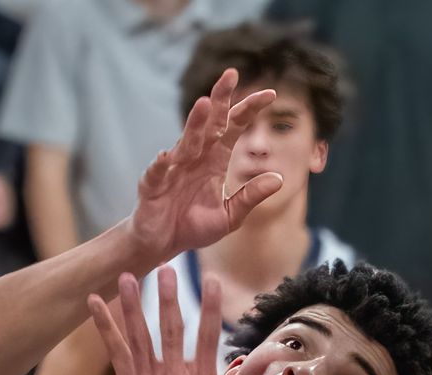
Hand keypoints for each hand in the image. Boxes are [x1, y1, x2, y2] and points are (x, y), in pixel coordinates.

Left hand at [90, 268, 255, 374]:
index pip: (209, 339)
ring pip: (140, 337)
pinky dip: (105, 325)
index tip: (212, 280)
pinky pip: (116, 350)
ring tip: (128, 275)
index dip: (211, 308)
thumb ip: (251, 373)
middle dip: (168, 298)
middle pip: (171, 333)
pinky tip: (95, 301)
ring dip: (133, 304)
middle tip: (167, 267)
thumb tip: (277, 349)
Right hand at [124, 69, 282, 265]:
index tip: (270, 94)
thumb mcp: (230, 215)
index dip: (249, 111)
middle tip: (232, 74)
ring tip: (205, 104)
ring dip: (194, 124)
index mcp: (215, 161)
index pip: (234, 128)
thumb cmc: (194, 226)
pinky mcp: (153, 185)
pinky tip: (168, 157)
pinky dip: (162, 165)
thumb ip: (251, 196)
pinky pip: (159, 173)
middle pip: (209, 123)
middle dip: (221, 99)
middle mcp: (195, 157)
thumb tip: (279, 179)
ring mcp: (173, 168)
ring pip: (186, 142)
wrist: (163, 243)